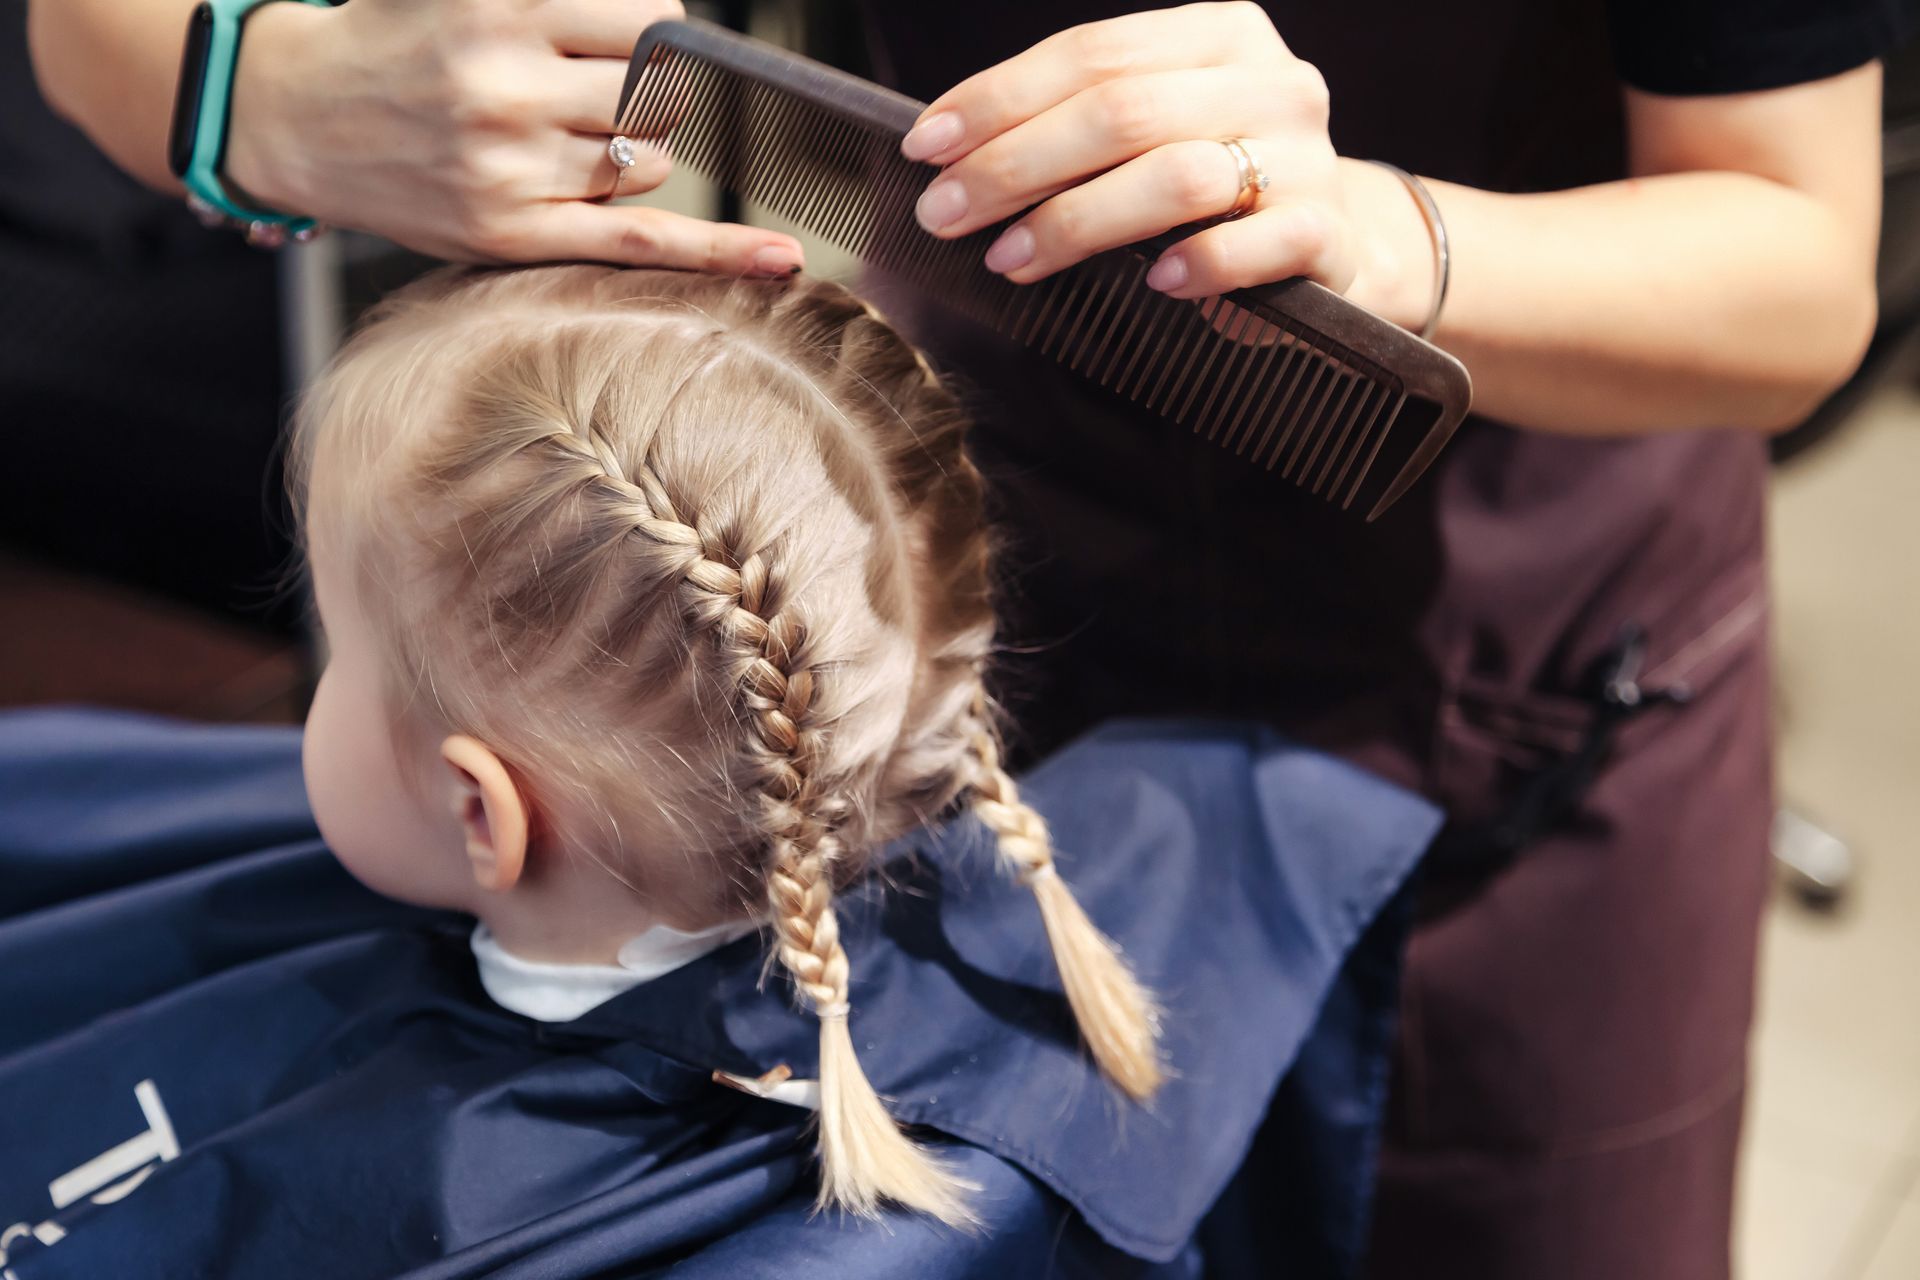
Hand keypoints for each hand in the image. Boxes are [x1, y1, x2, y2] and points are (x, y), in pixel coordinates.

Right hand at [223, 0, 802, 272]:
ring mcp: (511, 167)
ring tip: (559, 139)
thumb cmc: (389, 38)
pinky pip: (639, 242)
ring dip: (630, 151)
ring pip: (649, 163)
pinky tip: (779, 260)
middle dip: (643, 92)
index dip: (657, 30)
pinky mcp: (511, 231)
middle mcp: (509, 87)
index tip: (638, 38)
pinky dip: (718, 252)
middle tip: (591, 91)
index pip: (651, 19)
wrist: (292, 113)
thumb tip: (660, 13)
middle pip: (656, 93)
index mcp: (502, 8)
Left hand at [901, 2, 1358, 301]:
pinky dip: (1200, 263)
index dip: (1000, 98)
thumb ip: (1077, 126)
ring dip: (1078, 222)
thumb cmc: (1213, 187)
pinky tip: (1154, 286)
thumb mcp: (1154, 134)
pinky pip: (1258, 243)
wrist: (1329, 245)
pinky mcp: (1328, 233)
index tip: (926, 147)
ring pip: (1177, 177)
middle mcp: (1271, 83)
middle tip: (946, 214)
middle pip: (1122, 113)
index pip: (1093, 54)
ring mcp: (1307, 157)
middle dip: (1016, 165)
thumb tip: (949, 154)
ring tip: (1010, 259)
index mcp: (1220, 36)